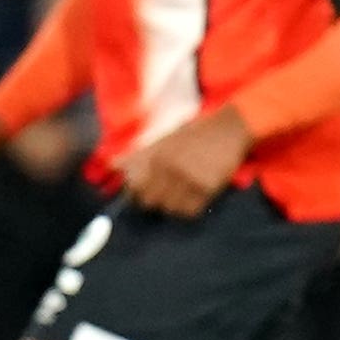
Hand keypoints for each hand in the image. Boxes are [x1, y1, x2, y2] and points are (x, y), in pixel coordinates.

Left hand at [121, 105, 253, 215]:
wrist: (229, 128)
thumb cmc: (194, 134)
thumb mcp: (162, 140)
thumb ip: (137, 156)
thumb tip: (110, 165)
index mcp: (155, 156)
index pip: (134, 188)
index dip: (137, 193)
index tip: (146, 192)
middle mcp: (169, 168)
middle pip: (150, 202)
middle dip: (156, 201)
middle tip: (168, 193)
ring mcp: (188, 178)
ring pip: (170, 209)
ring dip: (174, 205)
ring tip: (183, 192)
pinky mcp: (207, 187)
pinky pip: (191, 211)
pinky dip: (191, 208)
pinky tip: (196, 195)